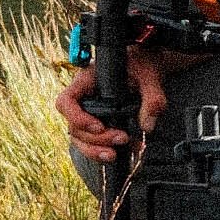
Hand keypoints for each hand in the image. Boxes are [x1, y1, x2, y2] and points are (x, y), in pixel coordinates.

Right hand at [59, 40, 168, 161]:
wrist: (146, 68)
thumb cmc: (142, 65)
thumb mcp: (150, 76)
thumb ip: (153, 97)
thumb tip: (147, 125)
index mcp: (87, 80)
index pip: (66, 101)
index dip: (77, 118)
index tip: (99, 126)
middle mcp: (83, 98)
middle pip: (74, 126)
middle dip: (96, 139)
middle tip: (122, 139)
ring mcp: (88, 113)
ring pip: (80, 139)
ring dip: (96, 150)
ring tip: (116, 154)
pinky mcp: (98, 125)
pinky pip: (92, 143)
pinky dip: (104, 151)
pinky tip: (124, 152)